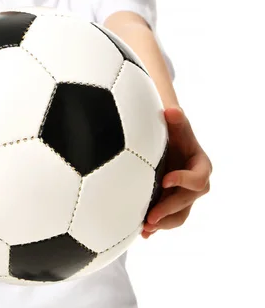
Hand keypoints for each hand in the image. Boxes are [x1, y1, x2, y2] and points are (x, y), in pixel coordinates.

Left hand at [142, 106, 211, 238]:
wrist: (166, 140)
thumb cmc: (174, 130)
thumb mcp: (176, 123)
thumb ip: (176, 118)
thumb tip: (171, 110)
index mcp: (201, 166)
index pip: (198, 179)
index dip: (183, 181)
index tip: (165, 180)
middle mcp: (195, 184)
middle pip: (187, 202)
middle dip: (169, 209)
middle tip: (151, 215)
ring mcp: (184, 196)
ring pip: (179, 215)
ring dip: (163, 223)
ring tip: (145, 227)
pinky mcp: (172, 203)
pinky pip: (168, 219)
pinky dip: (157, 227)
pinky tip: (142, 233)